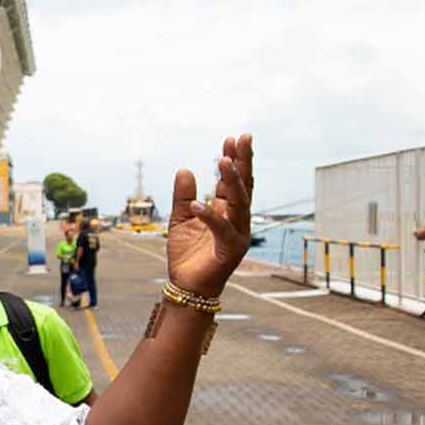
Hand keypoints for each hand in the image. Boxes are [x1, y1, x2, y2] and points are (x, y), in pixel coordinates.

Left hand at [166, 133, 254, 298]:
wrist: (187, 286)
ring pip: (240, 204)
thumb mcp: (180, 219)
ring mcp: (237, 235)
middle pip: (243, 186)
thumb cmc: (187, 255)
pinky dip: (210, 216)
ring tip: (224, 161)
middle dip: (243, 162)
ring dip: (232, 182)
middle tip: (243, 138)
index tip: (231, 139)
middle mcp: (237, 221)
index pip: (232, 182)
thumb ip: (183, 197)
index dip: (233, 161)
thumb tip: (185, 169)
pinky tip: (197, 204)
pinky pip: (222, 229)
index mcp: (227, 212)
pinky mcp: (230, 250)